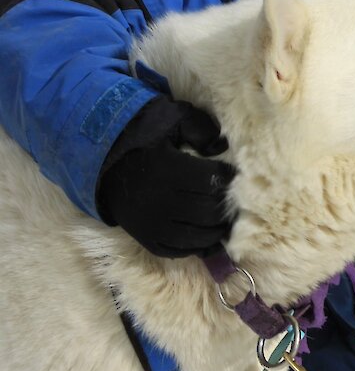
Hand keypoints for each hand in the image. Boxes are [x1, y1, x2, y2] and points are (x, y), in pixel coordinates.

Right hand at [97, 97, 234, 257]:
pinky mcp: (145, 237)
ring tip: (226, 221)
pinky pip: (177, 250)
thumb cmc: (144, 140)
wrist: (104, 165)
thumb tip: (222, 145)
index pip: (212, 181)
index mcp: (169, 170)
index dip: (228, 178)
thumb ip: (199, 128)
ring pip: (197, 235)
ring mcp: (151, 223)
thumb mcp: (171, 120)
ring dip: (218, 230)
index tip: (232, 174)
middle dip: (227, 207)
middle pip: (209, 211)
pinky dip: (196, 247)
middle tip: (234, 201)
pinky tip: (208, 237)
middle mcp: (160, 200)